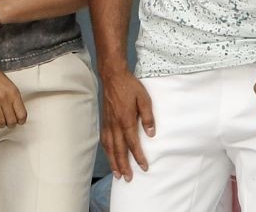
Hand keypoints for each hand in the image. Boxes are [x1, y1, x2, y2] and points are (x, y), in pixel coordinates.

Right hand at [0, 54, 27, 127]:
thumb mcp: (8, 84)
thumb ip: (13, 97)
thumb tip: (16, 111)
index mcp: (13, 92)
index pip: (22, 113)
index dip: (21, 120)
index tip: (20, 121)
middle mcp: (4, 98)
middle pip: (12, 121)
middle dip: (11, 124)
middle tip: (9, 123)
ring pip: (0, 122)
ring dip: (1, 124)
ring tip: (0, 122)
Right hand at [99, 67, 154, 181]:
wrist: (112, 76)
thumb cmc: (129, 86)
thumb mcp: (144, 99)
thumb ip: (148, 117)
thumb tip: (151, 134)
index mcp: (126, 120)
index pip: (133, 143)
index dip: (138, 157)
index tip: (144, 167)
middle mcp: (115, 124)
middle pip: (119, 150)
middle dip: (123, 166)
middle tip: (128, 179)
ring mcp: (108, 123)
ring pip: (109, 147)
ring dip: (113, 161)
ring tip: (117, 174)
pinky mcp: (104, 120)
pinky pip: (104, 139)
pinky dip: (106, 150)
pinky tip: (109, 155)